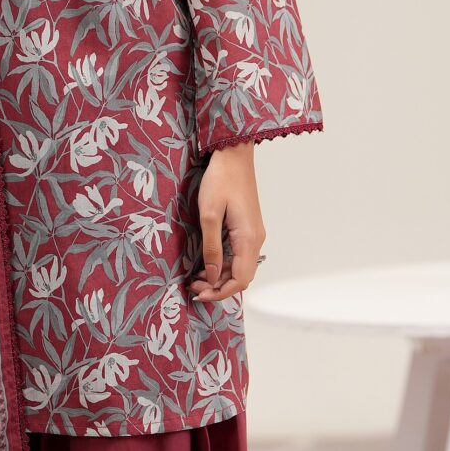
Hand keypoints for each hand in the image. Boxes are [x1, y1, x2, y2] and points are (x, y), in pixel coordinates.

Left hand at [190, 143, 265, 300]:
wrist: (234, 156)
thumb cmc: (220, 180)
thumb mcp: (209, 215)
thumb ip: (211, 248)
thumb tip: (213, 276)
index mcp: (248, 238)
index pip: (240, 280)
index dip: (220, 292)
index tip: (199, 294)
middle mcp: (256, 240)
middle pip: (242, 276)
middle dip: (218, 286)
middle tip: (193, 285)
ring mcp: (253, 234)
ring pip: (240, 267)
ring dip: (221, 276)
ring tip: (197, 277)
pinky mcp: (248, 228)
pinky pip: (239, 255)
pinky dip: (224, 264)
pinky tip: (207, 263)